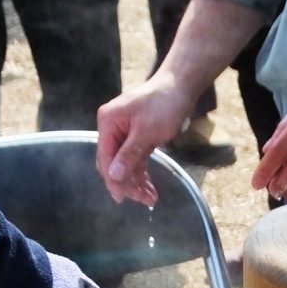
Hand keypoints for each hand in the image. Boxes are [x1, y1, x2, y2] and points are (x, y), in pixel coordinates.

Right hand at [96, 75, 191, 204]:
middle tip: (143, 200)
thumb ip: (129, 154)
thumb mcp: (146, 132)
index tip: (121, 198)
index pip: (105, 156)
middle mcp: (112, 128)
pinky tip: (150, 188)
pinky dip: (142, 173)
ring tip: (151, 199)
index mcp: (108, 123)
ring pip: (126, 164)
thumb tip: (113, 175)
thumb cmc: (163, 105)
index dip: (113, 179)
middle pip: (114, 163)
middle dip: (127, 183)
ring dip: (137, 182)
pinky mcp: (138, 137)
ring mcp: (124, 133)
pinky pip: (136, 159)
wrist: (180, 87)